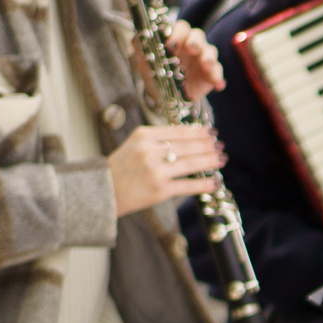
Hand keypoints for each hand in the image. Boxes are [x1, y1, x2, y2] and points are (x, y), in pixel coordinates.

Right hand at [107, 123, 221, 215]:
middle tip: (220, 147)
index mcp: (144, 136)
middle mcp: (150, 151)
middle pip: (189, 146)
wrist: (101, 191)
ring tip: (221, 160)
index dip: (199, 132)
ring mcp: (155, 171)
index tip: (211, 133)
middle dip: (208, 146)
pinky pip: (189, 186)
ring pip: (192, 164)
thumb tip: (190, 136)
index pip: (179, 131)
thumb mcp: (134, 144)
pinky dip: (204, 184)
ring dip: (211, 161)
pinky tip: (214, 182)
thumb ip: (158, 139)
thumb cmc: (121, 168)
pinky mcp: (160, 190)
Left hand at [140, 18, 223, 100]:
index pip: (181, 28)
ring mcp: (203, 58)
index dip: (178, 33)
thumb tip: (136, 38)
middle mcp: (191, 45)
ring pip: (211, 51)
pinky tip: (217, 85)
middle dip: (195, 41)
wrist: (164, 96)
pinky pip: (218, 72)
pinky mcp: (211, 73)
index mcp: (176, 39)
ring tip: (205, 65)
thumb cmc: (155, 74)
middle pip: (198, 35)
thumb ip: (140, 47)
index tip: (171, 44)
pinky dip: (218, 77)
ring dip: (209, 57)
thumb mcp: (144, 61)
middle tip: (191, 49)